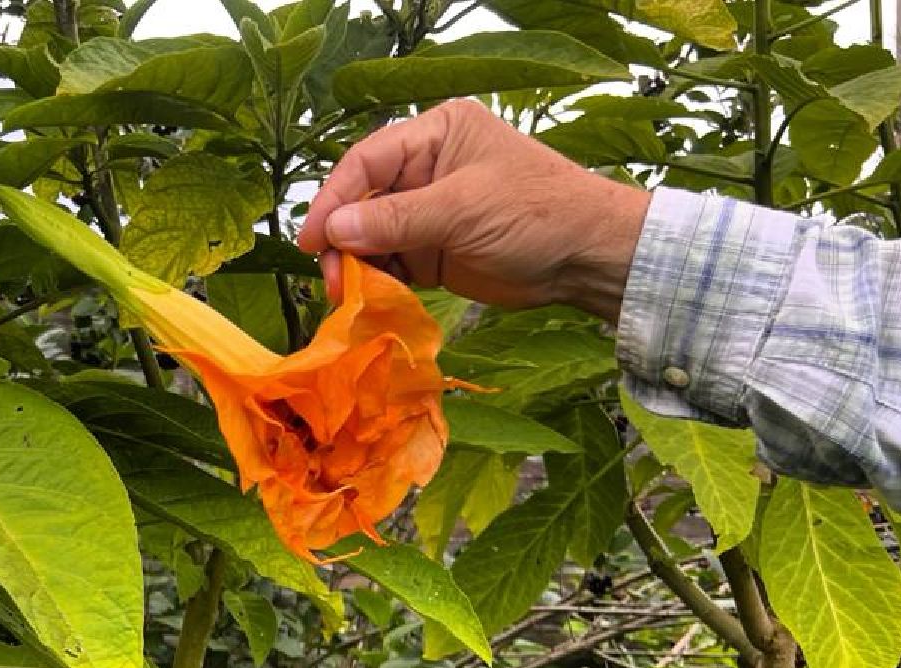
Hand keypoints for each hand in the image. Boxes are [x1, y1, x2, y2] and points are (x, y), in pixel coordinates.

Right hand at [295, 99, 651, 321]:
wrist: (586, 258)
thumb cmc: (537, 213)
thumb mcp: (462, 209)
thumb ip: (396, 219)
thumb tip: (334, 232)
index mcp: (435, 134)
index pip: (367, 161)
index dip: (335, 199)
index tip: (313, 238)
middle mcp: (424, 169)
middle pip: (362, 201)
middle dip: (341, 238)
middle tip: (329, 277)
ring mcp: (426, 212)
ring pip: (369, 236)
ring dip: (354, 265)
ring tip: (345, 295)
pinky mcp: (431, 252)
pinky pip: (389, 264)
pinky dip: (375, 282)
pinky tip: (367, 299)